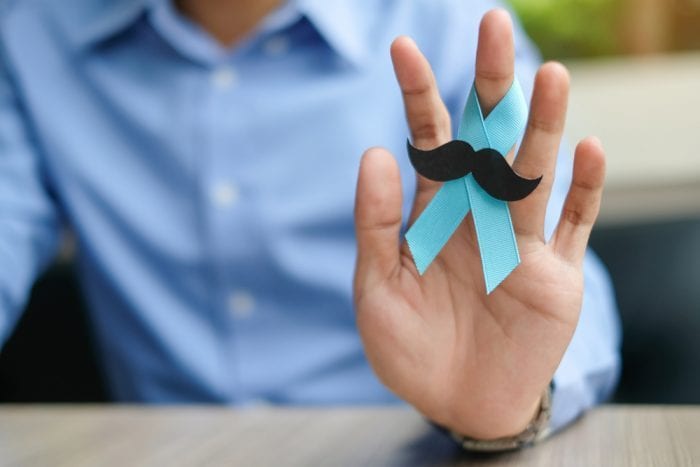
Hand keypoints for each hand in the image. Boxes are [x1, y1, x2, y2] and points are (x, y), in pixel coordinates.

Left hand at [353, 9, 605, 438]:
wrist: (456, 400)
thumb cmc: (411, 346)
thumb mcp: (376, 286)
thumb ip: (375, 223)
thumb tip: (376, 150)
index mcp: (433, 211)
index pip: (428, 140)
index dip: (418, 94)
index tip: (402, 47)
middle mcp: (478, 212)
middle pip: (487, 137)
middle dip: (488, 85)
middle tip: (491, 25)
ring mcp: (519, 240)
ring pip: (533, 171)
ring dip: (542, 125)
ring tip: (549, 75)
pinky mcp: (554, 273)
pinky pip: (573, 224)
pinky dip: (583, 190)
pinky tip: (589, 149)